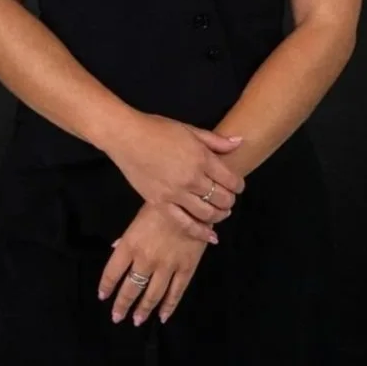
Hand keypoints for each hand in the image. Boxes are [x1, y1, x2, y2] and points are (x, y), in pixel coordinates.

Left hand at [98, 201, 208, 325]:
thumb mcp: (139, 216)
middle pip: (131, 288)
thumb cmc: (163, 204)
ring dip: (143, 309)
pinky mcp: (186, 269)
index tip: (103, 296)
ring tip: (137, 320)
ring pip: (152, 295)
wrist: (194, 202)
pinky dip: (169, 307)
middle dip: (122, 304)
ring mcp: (167, 267)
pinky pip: (176, 293)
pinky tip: (163, 316)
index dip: (106, 286)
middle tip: (117, 317)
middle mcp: (146, 259)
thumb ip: (127, 236)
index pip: (113, 272)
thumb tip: (114, 248)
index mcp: (131, 244)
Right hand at [105, 112, 246, 226]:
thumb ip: (216, 140)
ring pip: (207, 213)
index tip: (237, 186)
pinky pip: (184, 223)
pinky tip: (210, 236)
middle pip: (221, 198)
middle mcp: (191, 178)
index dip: (238, 185)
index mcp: (201, 158)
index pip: (230, 180)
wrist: (127, 137)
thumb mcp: (190, 129)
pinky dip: (200, 232)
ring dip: (219, 216)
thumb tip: (239, 142)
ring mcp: (175, 193)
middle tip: (229, 199)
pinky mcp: (160, 204)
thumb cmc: (158, 129)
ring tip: (221, 213)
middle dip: (230, 201)